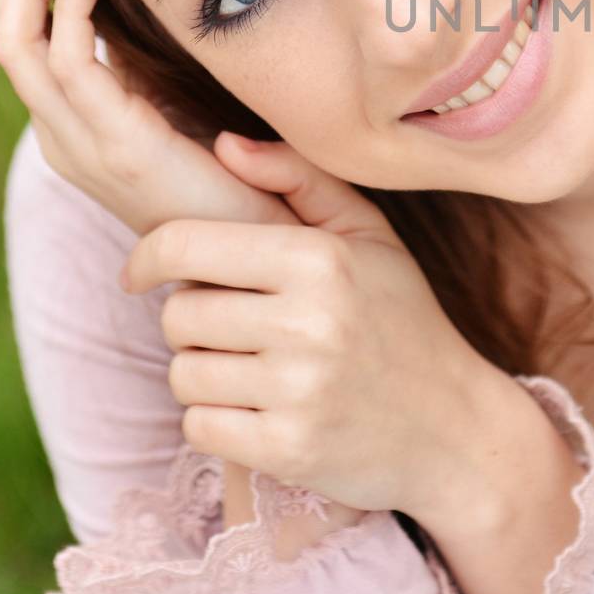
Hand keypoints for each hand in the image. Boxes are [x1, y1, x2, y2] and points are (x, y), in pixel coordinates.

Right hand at [0, 0, 297, 236]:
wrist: (263, 255)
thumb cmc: (237, 188)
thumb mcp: (183, 117)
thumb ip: (152, 77)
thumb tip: (141, 17)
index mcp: (75, 131)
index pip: (23, 45)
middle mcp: (64, 138)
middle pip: (7, 37)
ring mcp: (82, 145)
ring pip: (19, 46)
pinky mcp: (118, 146)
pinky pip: (69, 66)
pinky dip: (70, 13)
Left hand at [120, 149, 503, 525]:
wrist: (452, 424)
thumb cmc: (401, 317)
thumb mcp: (369, 235)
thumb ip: (298, 178)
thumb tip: (222, 145)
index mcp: (320, 260)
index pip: (186, 245)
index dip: (147, 256)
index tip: (141, 271)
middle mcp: (308, 322)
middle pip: (178, 316)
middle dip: (192, 321)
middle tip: (236, 328)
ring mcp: (298, 390)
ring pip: (183, 374)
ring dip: (203, 373)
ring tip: (252, 368)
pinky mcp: (288, 449)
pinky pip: (199, 427)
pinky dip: (216, 421)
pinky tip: (259, 410)